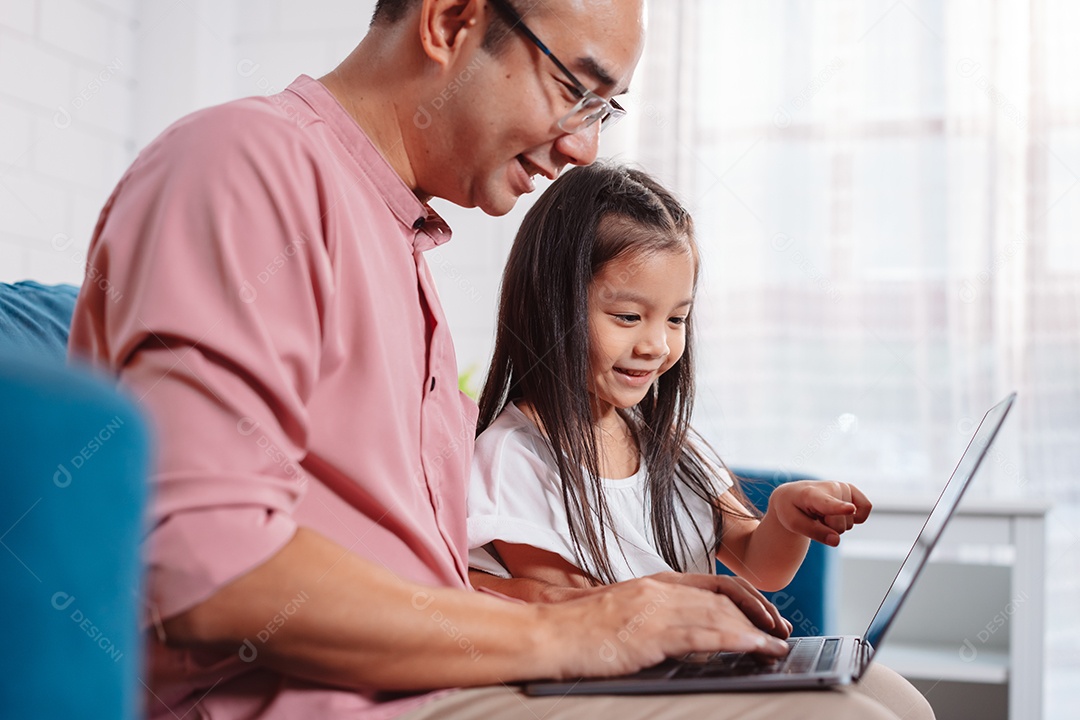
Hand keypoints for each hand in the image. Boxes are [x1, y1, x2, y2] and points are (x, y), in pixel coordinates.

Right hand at [545, 576, 791, 678]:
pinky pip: (705, 633)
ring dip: (756, 631)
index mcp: (654, 583)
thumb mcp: (622, 611)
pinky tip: (754, 648)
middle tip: (781, 632)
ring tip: (777, 646)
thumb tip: (682, 629)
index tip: (766, 613)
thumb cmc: (579, 630)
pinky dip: (737, 639)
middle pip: (724, 596)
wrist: (547, 634)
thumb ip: (653, 613)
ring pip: (720, 613)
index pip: (714, 582)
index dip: (747, 596)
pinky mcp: (651, 632)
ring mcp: (656, 609)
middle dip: (759, 615)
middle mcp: (660, 590)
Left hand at [768, 480, 870, 546]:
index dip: (839, 508)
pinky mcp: (852, 489)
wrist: (793, 494)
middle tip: (815, 517)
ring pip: (851, 521)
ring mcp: (842, 486)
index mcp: (810, 495)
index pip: (826, 503)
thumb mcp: (794, 524)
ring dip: (837, 523)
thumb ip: (815, 533)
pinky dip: (856, 517)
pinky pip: (866, 507)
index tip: (850, 509)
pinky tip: (840, 512)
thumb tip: (837, 541)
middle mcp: (829, 487)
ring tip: (822, 512)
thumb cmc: (792, 509)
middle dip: (829, 528)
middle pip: (840, 524)